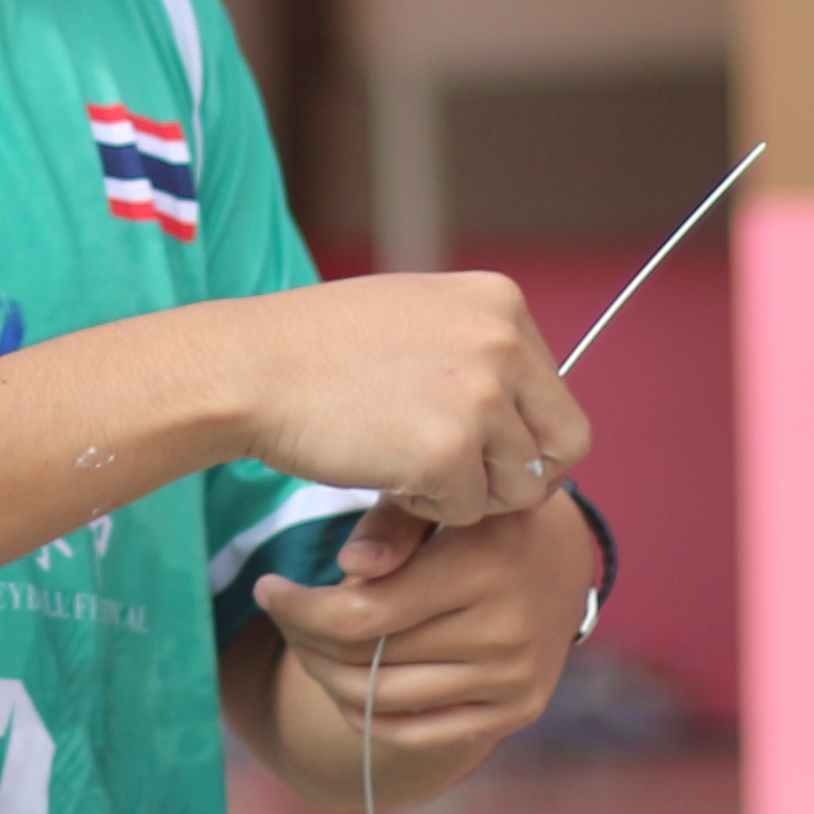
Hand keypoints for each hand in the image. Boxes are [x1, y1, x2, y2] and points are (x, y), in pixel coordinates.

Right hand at [223, 275, 590, 525]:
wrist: (250, 368)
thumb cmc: (320, 348)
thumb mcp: (418, 317)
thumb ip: (477, 350)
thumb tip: (531, 415)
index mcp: (501, 301)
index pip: (558, 396)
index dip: (521, 436)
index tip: (476, 447)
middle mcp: (502, 341)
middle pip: (563, 445)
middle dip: (516, 475)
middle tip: (461, 480)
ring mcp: (478, 397)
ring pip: (520, 486)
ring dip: (470, 494)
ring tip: (409, 467)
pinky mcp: (447, 452)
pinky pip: (468, 511)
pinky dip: (427, 510)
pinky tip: (385, 474)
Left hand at [254, 499, 585, 768]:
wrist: (560, 556)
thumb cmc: (473, 518)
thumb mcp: (435, 502)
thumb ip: (389, 526)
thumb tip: (349, 568)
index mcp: (484, 563)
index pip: (361, 613)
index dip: (298, 608)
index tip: (268, 589)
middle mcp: (506, 628)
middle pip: (366, 659)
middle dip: (304, 639)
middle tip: (282, 614)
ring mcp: (515, 677)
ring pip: (384, 701)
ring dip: (327, 677)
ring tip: (308, 645)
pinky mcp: (518, 710)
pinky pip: (417, 734)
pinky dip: (367, 715)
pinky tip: (343, 685)